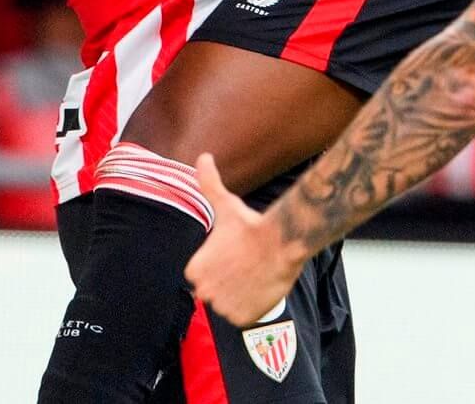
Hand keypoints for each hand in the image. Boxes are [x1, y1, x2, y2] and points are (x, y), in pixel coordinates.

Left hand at [186, 154, 309, 325]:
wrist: (281, 243)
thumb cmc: (252, 225)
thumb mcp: (226, 204)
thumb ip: (209, 183)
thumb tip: (203, 157)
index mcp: (194, 270)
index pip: (204, 275)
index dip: (222, 266)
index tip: (235, 255)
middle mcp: (203, 291)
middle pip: (216, 291)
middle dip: (230, 281)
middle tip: (247, 266)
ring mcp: (221, 307)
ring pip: (230, 304)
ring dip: (241, 294)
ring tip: (255, 276)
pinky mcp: (240, 318)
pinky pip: (243, 315)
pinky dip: (252, 307)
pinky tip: (260, 289)